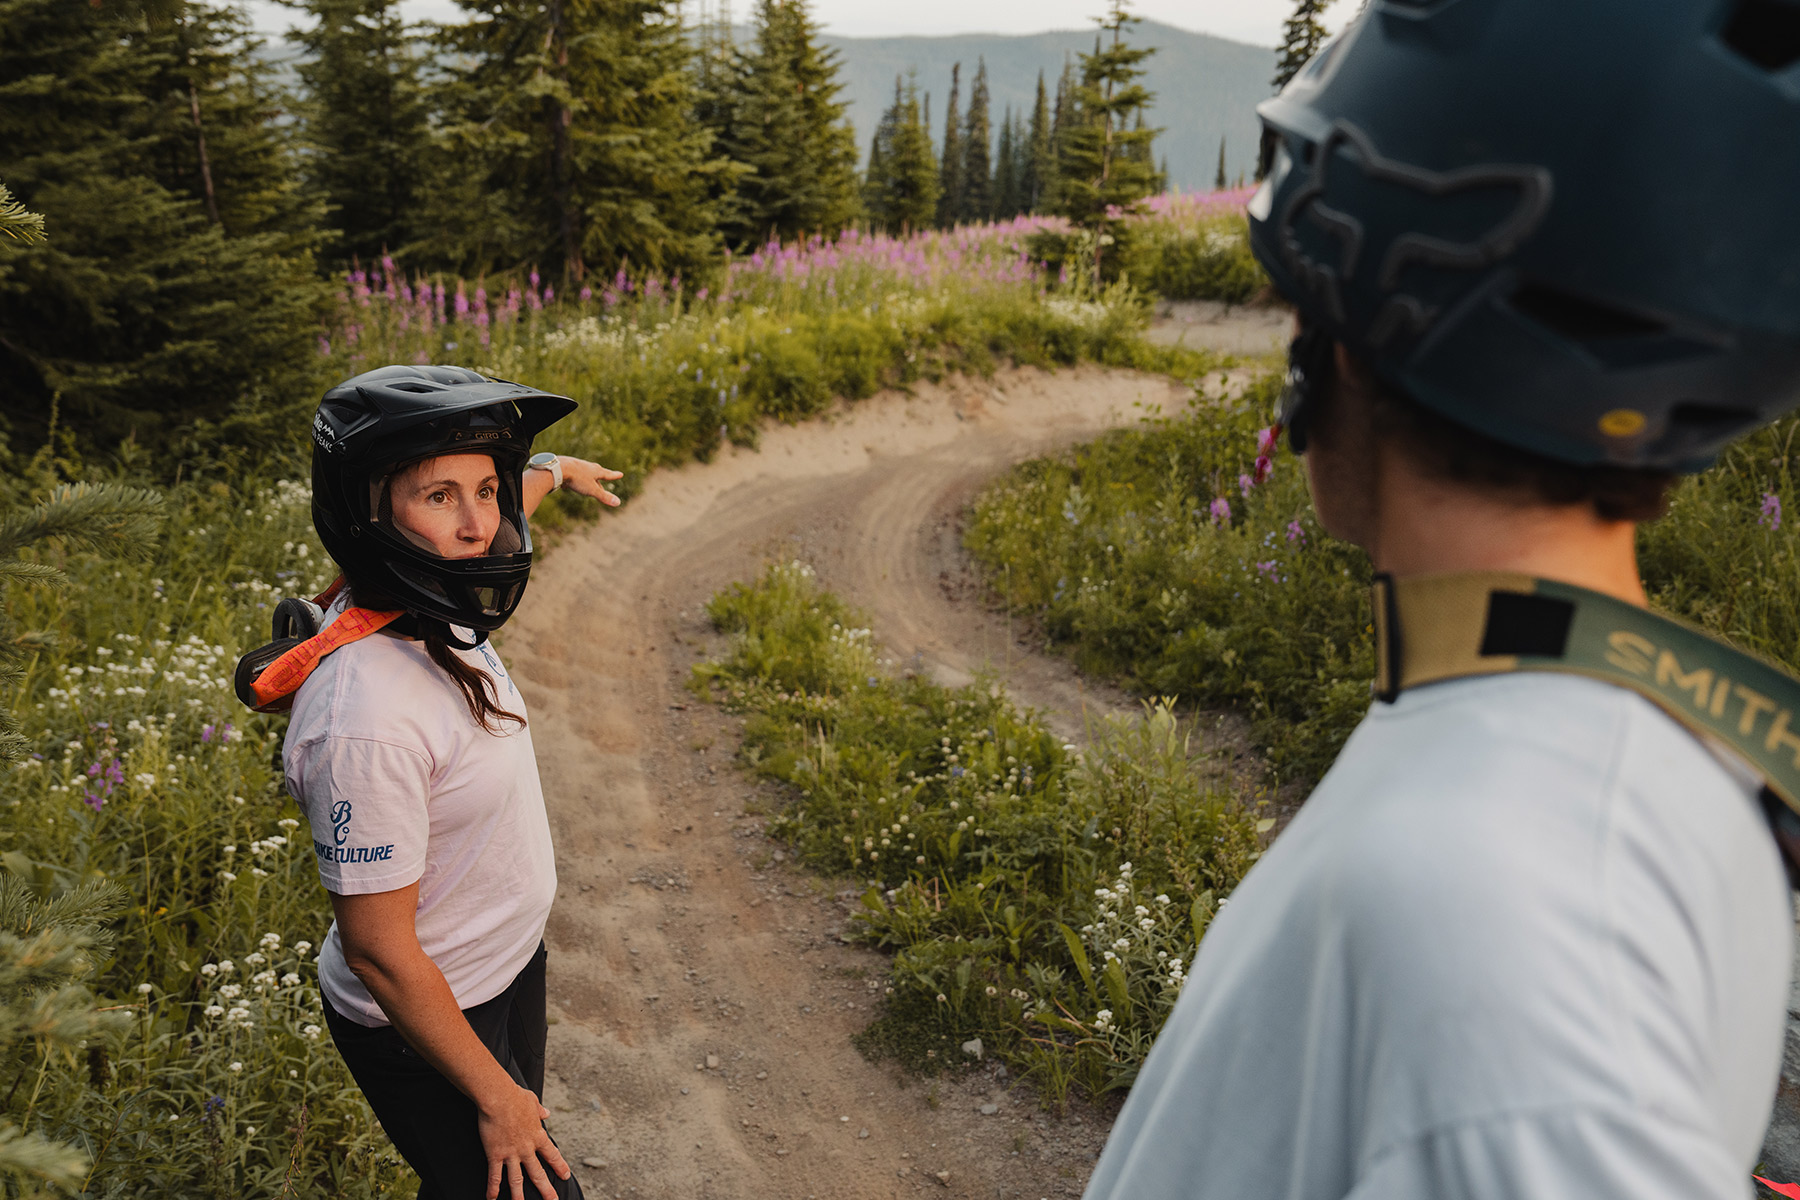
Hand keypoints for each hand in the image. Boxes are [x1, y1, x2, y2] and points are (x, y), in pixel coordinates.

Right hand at [477, 1082, 571, 1199]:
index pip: (552, 1155)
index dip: (559, 1166)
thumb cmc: (515, 1096)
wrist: (499, 1097)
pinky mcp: (495, 1154)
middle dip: (545, 1189)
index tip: (565, 1176)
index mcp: (537, 1135)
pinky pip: (494, 1176)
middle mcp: (526, 1148)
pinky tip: (492, 1199)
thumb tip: (546, 1112)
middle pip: (537, 1173)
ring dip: (519, 1196)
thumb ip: (539, 1110)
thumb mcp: (532, 1101)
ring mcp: (511, 1153)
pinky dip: (493, 1189)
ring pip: (516, 1180)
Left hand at [557, 456, 622, 507]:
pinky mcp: (566, 467)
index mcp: (595, 471)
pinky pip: (572, 473)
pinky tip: (567, 482)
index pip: (608, 474)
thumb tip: (618, 503)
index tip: (621, 474)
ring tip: (587, 478)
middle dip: (601, 474)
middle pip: (596, 471)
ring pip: (584, 471)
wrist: (559, 468)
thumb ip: (604, 496)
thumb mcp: (592, 490)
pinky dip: (573, 477)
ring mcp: (576, 465)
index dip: (614, 476)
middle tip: (605, 474)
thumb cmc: (577, 479)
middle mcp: (587, 466)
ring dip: (587, 475)